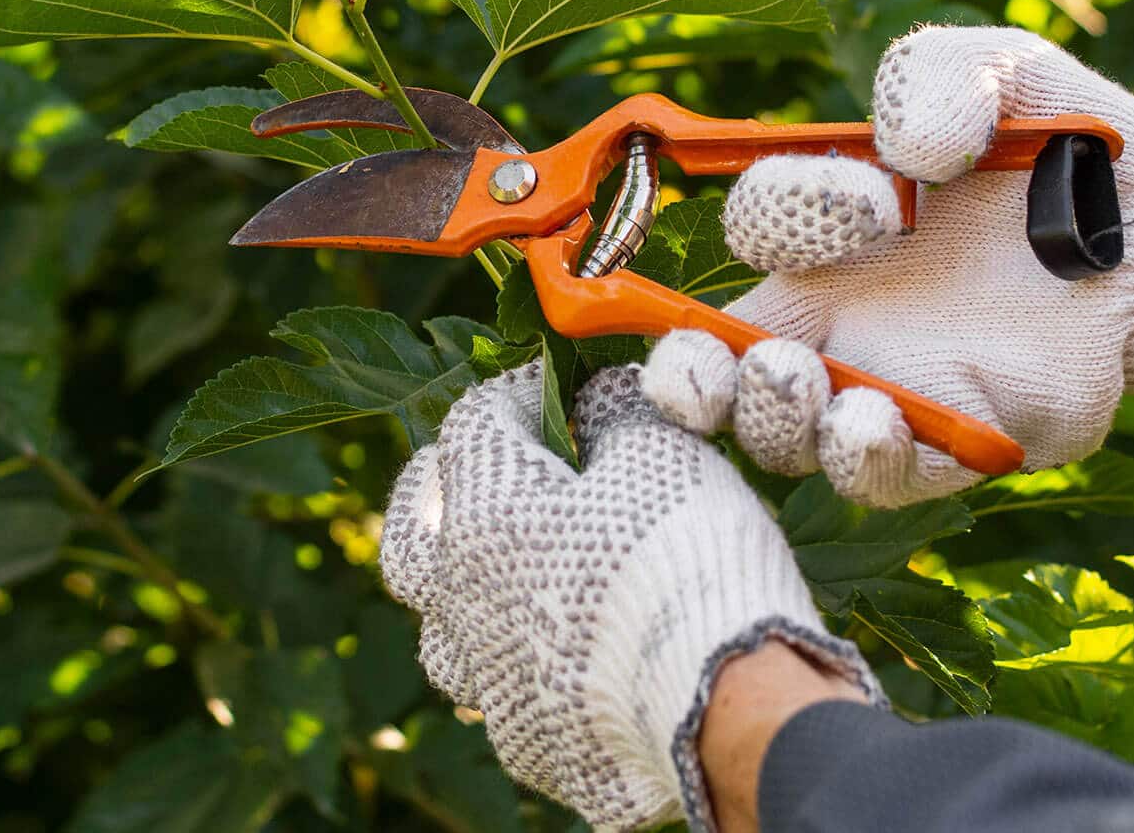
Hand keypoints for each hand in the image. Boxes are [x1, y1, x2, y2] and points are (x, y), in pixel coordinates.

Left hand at [378, 363, 877, 831]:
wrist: (723, 708)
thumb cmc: (684, 558)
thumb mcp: (661, 451)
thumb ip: (617, 412)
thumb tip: (599, 397)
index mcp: (483, 513)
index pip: (475, 423)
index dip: (521, 392)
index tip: (565, 387)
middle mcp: (462, 600)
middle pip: (409, 537)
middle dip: (432, 496)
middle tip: (466, 476)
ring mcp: (489, 682)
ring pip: (444, 632)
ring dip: (467, 597)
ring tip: (509, 580)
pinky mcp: (528, 746)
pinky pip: (508, 697)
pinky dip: (529, 668)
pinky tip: (572, 661)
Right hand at [640, 25, 1133, 506]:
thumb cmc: (1074, 147)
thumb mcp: (1005, 73)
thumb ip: (937, 77)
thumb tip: (906, 150)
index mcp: (831, 228)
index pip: (755, 232)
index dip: (787, 214)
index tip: (875, 198)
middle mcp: (840, 317)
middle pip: (722, 365)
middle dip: (694, 371)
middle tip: (719, 360)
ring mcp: (891, 388)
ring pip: (787, 433)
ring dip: (774, 418)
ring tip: (804, 387)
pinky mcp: (958, 443)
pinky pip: (885, 476)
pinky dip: (862, 460)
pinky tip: (870, 425)